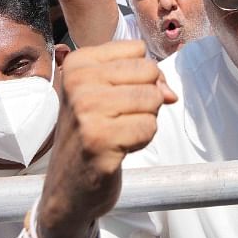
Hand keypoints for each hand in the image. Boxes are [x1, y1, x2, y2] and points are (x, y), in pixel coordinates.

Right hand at [35, 41, 175, 237]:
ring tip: (118, 134)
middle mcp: (78, 83)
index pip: (138, 50)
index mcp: (77, 63)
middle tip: (118, 119)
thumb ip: (143, 80)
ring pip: (153, 99)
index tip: (116, 96)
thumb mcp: (107, 95)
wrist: (67, 187)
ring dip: (144, 121)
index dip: (140, 76)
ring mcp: (86, 111)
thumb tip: (170, 93)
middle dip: (146, 99)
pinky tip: (118, 149)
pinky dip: (142, 141)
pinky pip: (149, 127)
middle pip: (149, 72)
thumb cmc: (92, 134)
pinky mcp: (99, 140)